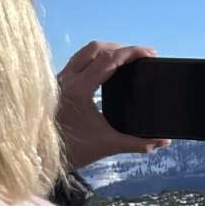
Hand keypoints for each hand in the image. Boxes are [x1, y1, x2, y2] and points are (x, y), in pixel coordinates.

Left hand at [56, 40, 167, 168]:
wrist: (41, 157)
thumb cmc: (72, 151)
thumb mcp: (108, 145)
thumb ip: (138, 143)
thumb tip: (163, 142)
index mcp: (79, 89)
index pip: (109, 59)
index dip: (132, 52)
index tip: (150, 53)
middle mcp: (66, 79)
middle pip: (97, 48)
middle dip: (122, 48)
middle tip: (141, 56)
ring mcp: (59, 80)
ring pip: (84, 52)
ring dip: (107, 50)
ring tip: (125, 59)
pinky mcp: (56, 84)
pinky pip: (77, 61)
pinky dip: (94, 58)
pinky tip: (105, 68)